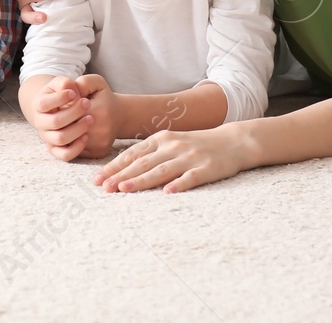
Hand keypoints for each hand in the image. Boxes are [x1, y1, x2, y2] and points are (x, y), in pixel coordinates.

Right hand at [26, 75, 93, 160]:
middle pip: (55, 122)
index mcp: (39, 105)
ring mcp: (47, 137)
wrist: (63, 108)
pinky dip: (76, 148)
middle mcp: (40, 122)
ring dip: (77, 129)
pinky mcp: (56, 149)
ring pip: (60, 139)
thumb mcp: (63, 83)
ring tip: (91, 119)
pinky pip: (65, 154)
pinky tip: (86, 136)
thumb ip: (65, 82)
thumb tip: (69, 88)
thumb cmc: (65, 93)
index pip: (44, 104)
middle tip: (87, 103)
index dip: (60, 98)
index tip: (75, 93)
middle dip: (73, 112)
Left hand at [72, 74, 119, 159]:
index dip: (65, 105)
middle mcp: (101, 131)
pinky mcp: (98, 153)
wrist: (121, 115)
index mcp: (99, 111)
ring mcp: (100, 144)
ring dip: (67, 132)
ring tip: (70, 123)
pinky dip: (72, 142)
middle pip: (69, 127)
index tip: (69, 102)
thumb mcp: (96, 83)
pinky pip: (77, 150)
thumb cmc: (105, 97)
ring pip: (71, 141)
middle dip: (65, 119)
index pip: (70, 110)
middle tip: (67, 113)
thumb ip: (82, 82)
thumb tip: (71, 92)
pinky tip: (75, 133)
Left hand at [94, 125, 254, 193]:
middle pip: (143, 163)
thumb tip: (123, 169)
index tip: (97, 179)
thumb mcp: (172, 142)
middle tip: (103, 188)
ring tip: (124, 190)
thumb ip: (151, 153)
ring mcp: (190, 157)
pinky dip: (179, 184)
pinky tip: (167, 193)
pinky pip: (191, 178)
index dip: (114, 166)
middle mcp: (173, 146)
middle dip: (121, 176)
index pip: (133, 154)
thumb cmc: (198, 144)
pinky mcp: (207, 168)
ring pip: (161, 170)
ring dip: (141, 181)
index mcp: (162, 139)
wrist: (234, 141)